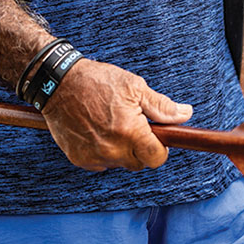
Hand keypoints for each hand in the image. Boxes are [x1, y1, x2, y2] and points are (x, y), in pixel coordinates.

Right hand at [41, 57, 191, 171]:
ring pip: (120, 163)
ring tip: (112, 123)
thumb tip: (185, 114)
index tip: (156, 134)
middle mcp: (112, 150)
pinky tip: (97, 129)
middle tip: (132, 124)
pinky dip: (103, 151)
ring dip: (121, 149)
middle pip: (139, 163)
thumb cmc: (97, 81)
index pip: (157, 157)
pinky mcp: (80, 159)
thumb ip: (161, 106)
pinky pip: (101, 163)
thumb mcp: (134, 86)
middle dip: (141, 147)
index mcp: (129, 132)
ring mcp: (94, 157)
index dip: (161, 146)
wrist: (58, 83)